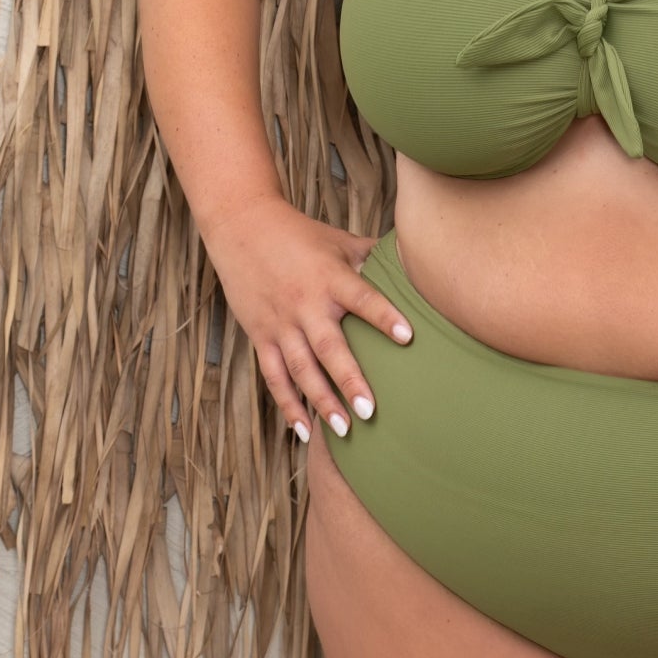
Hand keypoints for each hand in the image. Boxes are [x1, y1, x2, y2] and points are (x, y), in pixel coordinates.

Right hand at [202, 198, 412, 443]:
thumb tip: (416, 261)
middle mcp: (305, 304)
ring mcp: (280, 323)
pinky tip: (303, 429)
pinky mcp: (260, 335)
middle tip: (371, 411)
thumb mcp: (339, 241)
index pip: (363, 298)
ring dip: (322, 401)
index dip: (385, 317)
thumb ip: (373, 258)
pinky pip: (273, 376)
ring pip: (301, 369)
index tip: (408, 337)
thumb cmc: (300, 234)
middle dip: (350, 380)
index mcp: (331, 277)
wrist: (242, 226)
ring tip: (344, 430)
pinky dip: (287, 403)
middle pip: (329, 347)